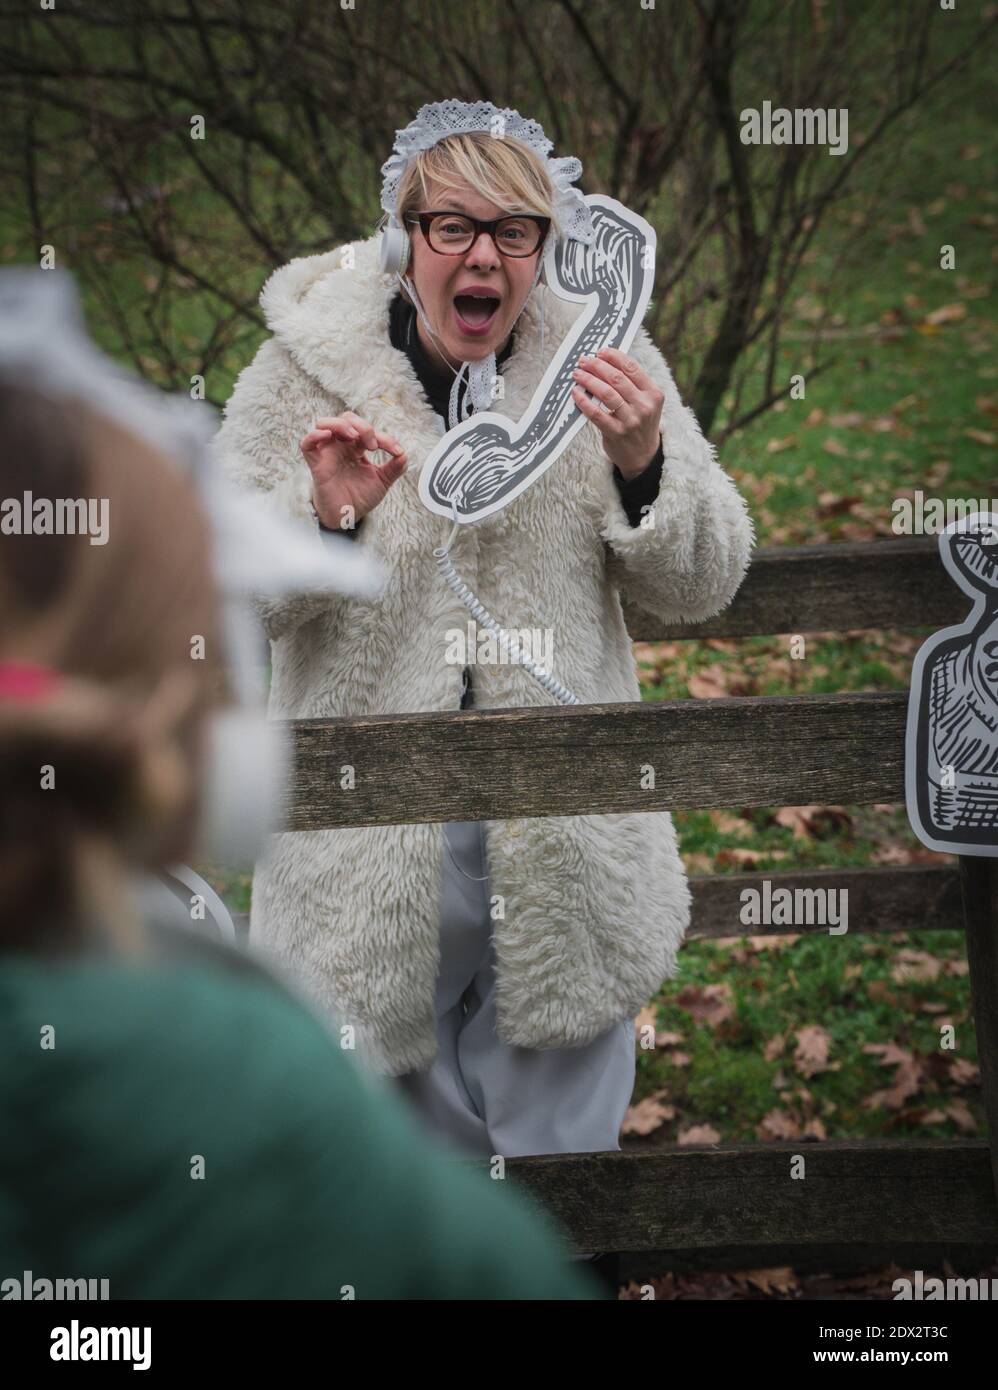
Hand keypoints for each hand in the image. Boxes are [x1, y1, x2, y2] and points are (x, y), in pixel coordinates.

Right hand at [300, 412, 406, 528]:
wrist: (347, 516)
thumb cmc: (360, 497)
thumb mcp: (382, 481)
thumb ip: (394, 468)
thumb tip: (405, 455)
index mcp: (356, 447)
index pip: (368, 431)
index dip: (384, 437)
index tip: (396, 451)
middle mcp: (341, 446)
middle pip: (346, 419)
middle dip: (363, 426)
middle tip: (373, 445)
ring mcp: (327, 453)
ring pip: (325, 423)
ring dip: (341, 424)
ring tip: (355, 437)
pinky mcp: (316, 464)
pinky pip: (307, 444)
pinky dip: (314, 436)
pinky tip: (326, 435)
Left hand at [571, 346, 664, 479]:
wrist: (643, 456)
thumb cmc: (639, 423)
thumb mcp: (645, 402)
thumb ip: (631, 384)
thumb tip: (605, 361)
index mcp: (653, 393)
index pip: (632, 368)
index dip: (614, 357)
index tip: (600, 351)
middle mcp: (644, 406)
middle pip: (617, 379)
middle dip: (597, 366)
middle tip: (583, 360)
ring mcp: (631, 421)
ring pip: (606, 393)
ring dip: (589, 380)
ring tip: (577, 374)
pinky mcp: (616, 433)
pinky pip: (596, 414)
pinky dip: (584, 401)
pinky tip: (576, 393)